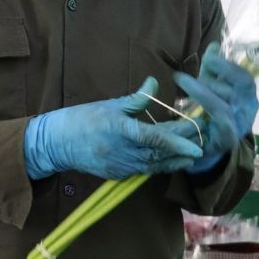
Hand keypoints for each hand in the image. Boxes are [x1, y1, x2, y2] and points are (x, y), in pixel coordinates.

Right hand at [24, 76, 202, 179]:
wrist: (56, 144)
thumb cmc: (81, 119)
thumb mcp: (108, 105)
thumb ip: (136, 99)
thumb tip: (154, 83)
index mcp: (120, 130)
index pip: (155, 138)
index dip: (178, 142)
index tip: (197, 144)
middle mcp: (122, 152)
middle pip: (160, 153)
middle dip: (183, 149)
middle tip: (202, 139)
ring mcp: (120, 166)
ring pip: (155, 166)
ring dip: (175, 160)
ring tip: (192, 154)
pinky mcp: (117, 174)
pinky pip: (144, 171)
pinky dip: (159, 165)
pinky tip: (171, 160)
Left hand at [173, 42, 257, 172]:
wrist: (204, 150)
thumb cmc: (209, 115)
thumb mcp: (211, 88)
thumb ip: (213, 68)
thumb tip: (215, 45)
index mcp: (248, 96)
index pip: (245, 77)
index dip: (228, 65)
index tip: (210, 55)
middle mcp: (249, 109)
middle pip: (238, 86)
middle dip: (214, 74)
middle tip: (191, 69)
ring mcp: (241, 123)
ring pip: (227, 99)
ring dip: (202, 88)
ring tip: (180, 79)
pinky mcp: (229, 136)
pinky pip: (220, 115)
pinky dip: (204, 101)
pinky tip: (187, 98)